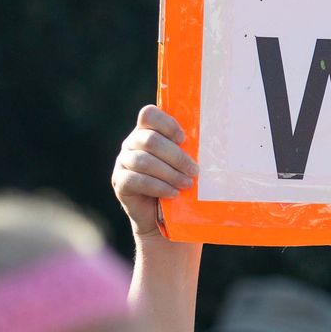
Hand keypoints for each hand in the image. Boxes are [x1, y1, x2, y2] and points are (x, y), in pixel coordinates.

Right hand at [112, 105, 197, 239]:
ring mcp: (122, 162)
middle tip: (194, 170)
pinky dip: (158, 186)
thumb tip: (210, 142)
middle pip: (150, 140)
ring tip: (187, 184)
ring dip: (169, 173)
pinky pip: (137, 180)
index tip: (184, 139)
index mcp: (146, 132)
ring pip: (143, 161)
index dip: (166, 124)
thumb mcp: (183, 164)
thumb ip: (188, 149)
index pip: (149, 115)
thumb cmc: (178, 183)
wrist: (163, 216)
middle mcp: (131, 144)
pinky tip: (173, 193)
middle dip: (176, 156)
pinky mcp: (120, 182)